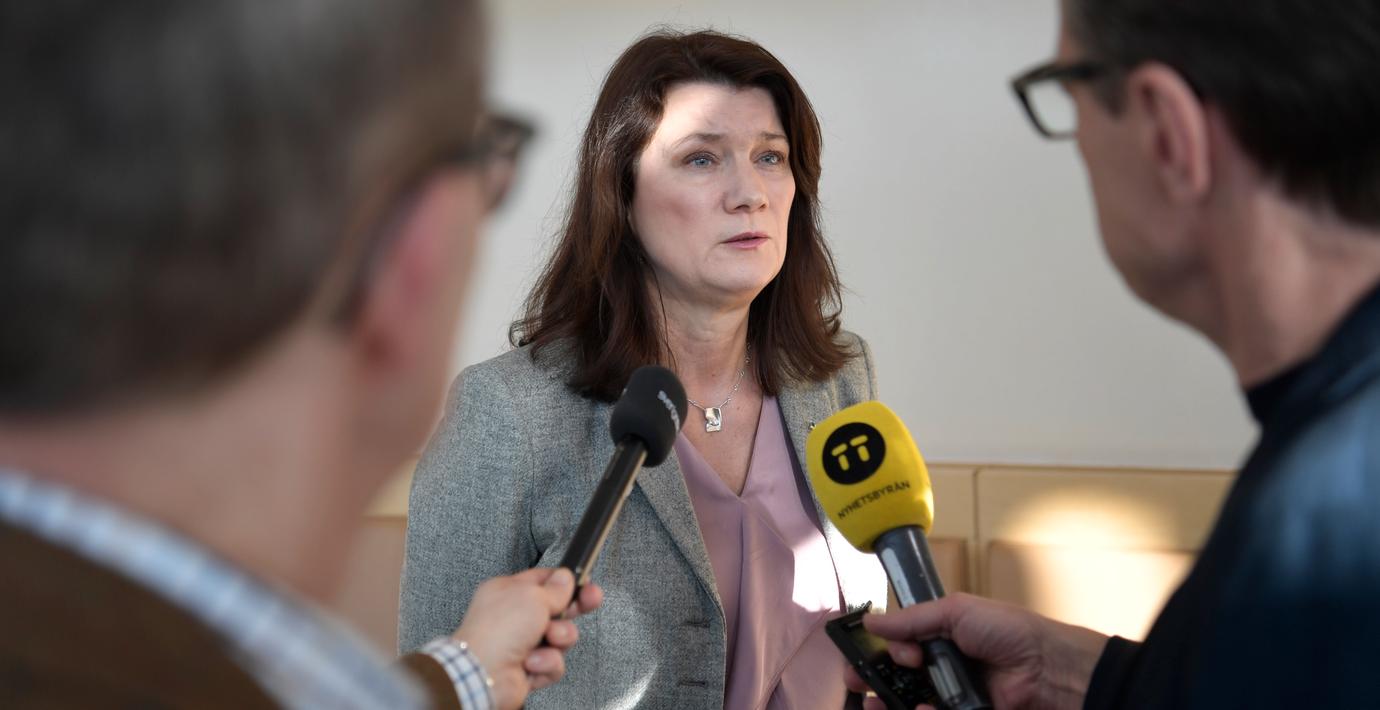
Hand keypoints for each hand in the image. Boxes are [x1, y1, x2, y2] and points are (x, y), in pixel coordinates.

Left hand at [453, 568, 602, 709]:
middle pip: (556, 608)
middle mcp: (514, 617)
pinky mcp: (528, 668)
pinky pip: (554, 662)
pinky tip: (532, 662)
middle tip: (590, 600)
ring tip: (548, 638)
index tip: (585, 581)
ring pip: (560, 637)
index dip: (566, 581)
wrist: (485, 674)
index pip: (543, 580)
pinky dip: (547, 662)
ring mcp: (521, 643)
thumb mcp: (532, 595)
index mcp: (508, 592)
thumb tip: (566, 578)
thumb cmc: (499, 629)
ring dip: (559, 638)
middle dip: (574, 607)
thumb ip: (555, 587)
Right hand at [843, 594, 1106, 709]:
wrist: (1049, 669)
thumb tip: (870, 621)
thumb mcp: (957, 612)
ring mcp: (952, 697)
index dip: (884, 651)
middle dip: (873, 681)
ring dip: (888, 703)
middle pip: (896, 679)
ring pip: (908, 703)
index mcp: (940, 639)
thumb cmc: (1008, 632)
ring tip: (876, 704)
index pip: (898, 648)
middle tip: (859, 683)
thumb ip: (912, 619)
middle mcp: (942, 669)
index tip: (888, 653)